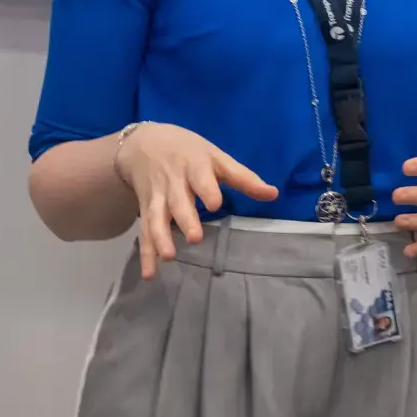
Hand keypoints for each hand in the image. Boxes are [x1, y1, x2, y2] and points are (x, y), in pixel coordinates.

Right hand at [117, 123, 277, 279]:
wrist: (142, 142)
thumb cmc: (188, 151)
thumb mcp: (215, 156)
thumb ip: (243, 177)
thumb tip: (274, 194)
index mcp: (194, 166)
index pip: (200, 177)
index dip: (207, 190)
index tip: (214, 204)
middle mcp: (173, 182)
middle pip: (178, 201)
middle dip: (185, 219)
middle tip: (195, 238)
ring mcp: (157, 197)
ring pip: (156, 218)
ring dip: (160, 238)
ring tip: (169, 256)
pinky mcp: (146, 210)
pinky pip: (145, 232)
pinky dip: (146, 253)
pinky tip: (149, 274)